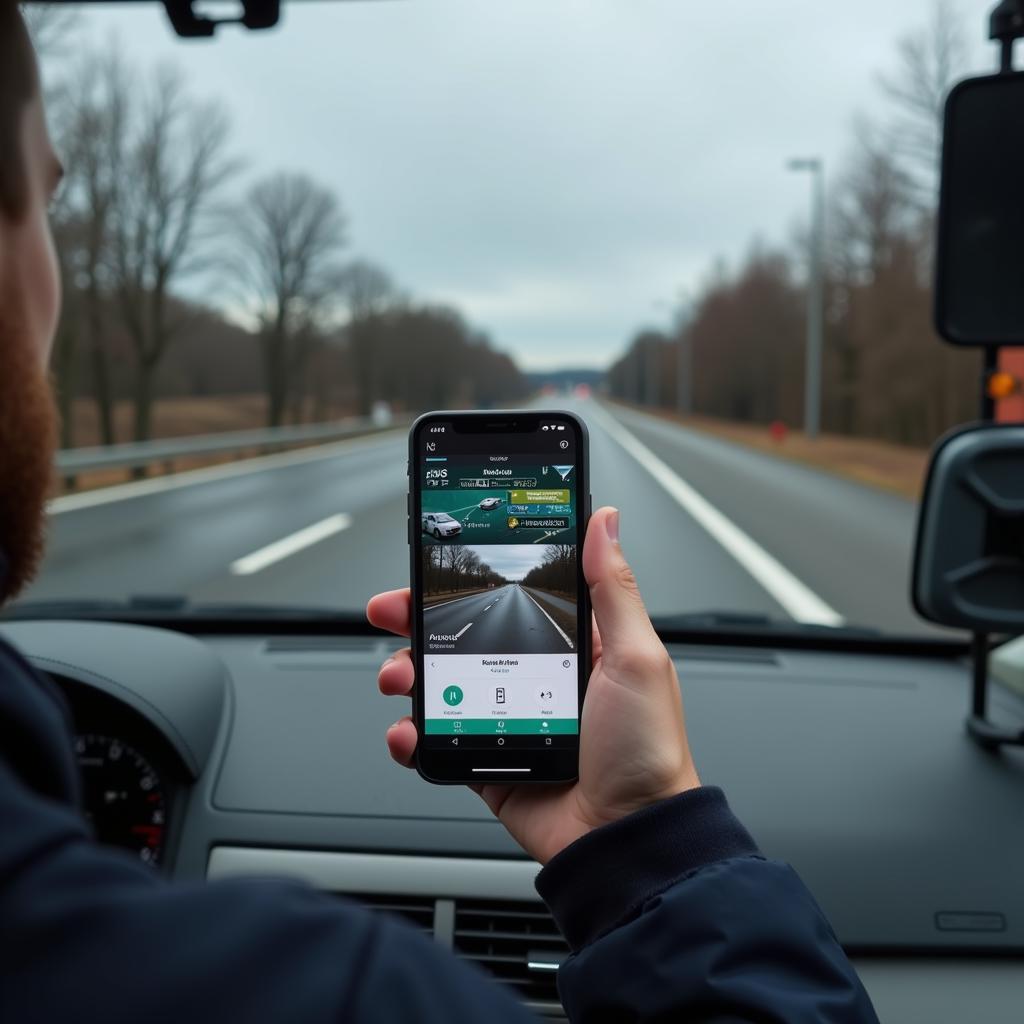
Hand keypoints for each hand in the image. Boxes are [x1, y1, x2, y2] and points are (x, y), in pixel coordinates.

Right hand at [367, 506, 700, 864]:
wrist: (627, 840)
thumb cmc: (647, 751)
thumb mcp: (636, 657)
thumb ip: (613, 587)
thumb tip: (606, 521)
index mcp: (573, 647)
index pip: (510, 599)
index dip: (470, 582)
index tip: (435, 566)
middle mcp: (536, 679)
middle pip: (464, 638)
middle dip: (419, 622)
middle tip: (391, 612)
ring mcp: (507, 720)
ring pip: (442, 685)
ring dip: (409, 675)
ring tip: (401, 678)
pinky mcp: (489, 761)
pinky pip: (439, 741)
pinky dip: (414, 735)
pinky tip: (409, 730)